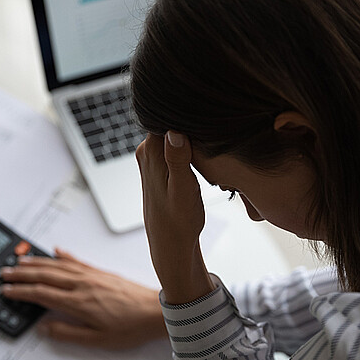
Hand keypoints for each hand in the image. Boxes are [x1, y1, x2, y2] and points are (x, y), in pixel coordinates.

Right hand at [0, 248, 166, 348]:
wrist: (155, 311)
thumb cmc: (130, 326)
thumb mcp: (97, 340)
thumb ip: (68, 333)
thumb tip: (45, 328)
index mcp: (78, 302)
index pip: (41, 294)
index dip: (21, 292)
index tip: (6, 290)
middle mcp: (82, 285)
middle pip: (45, 275)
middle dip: (22, 273)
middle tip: (5, 272)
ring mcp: (92, 276)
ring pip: (58, 265)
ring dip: (38, 262)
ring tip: (21, 260)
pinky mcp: (102, 272)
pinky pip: (78, 261)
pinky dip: (65, 256)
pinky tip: (57, 251)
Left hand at [135, 132, 214, 303]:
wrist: (172, 244)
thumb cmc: (180, 221)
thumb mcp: (183, 190)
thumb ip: (178, 160)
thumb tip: (174, 132)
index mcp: (151, 152)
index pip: (168, 115)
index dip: (189, 115)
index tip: (208, 123)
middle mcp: (146, 150)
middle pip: (171, 121)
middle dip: (193, 125)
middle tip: (213, 137)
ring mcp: (151, 157)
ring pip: (175, 134)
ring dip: (193, 138)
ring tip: (209, 147)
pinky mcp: (159, 165)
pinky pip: (175, 145)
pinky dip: (190, 147)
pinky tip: (202, 157)